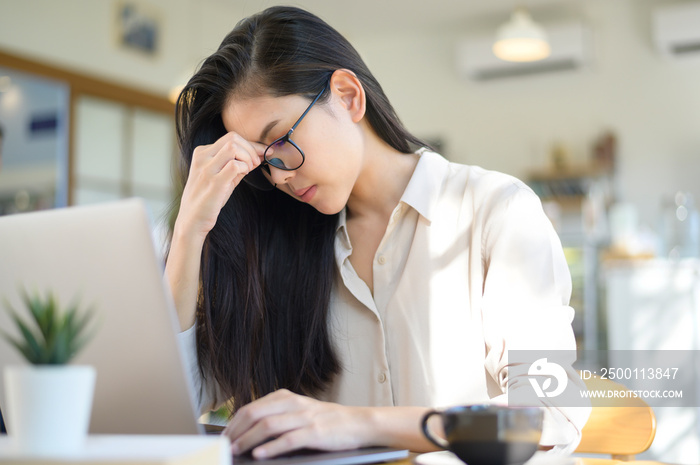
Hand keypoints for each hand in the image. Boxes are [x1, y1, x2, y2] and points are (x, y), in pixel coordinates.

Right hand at [176, 132, 265, 238]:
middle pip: (233, 138)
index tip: (263, 152)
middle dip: (251, 148)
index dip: (251, 144)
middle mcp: (203, 157)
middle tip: (257, 163)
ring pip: (233, 147)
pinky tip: (243, 175)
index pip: (230, 138)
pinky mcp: (214, 182)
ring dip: (247, 157)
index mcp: (202, 153)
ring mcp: (207, 169)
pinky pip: (234, 165)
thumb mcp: (221, 177)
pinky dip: (244, 168)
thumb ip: (236, 165)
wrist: (192, 221)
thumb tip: (258, 156)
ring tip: (249, 170)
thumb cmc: (208, 199)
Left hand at [223, 389, 373, 458]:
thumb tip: (249, 431)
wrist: (358, 423)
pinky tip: (259, 455)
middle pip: (255, 414)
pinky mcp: (315, 433)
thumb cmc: (327, 421)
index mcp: (286, 397)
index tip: (223, 437)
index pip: (251, 407)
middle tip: (225, 446)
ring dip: (247, 440)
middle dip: (236, 431)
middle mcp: (293, 404)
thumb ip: (278, 416)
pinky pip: (288, 439)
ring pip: (268, 426)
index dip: (233, 423)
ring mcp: (304, 418)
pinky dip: (271, 448)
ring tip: (236, 451)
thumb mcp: (299, 411)